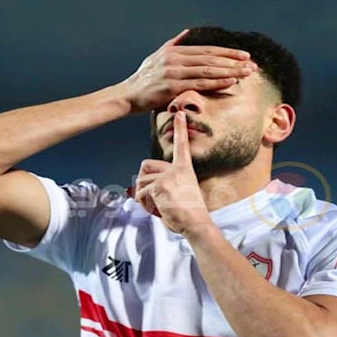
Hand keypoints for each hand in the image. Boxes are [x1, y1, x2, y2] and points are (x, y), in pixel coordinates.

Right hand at [118, 29, 256, 114]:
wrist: (127, 95)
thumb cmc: (142, 79)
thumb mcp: (156, 56)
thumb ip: (173, 43)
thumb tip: (186, 31)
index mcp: (175, 52)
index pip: (207, 50)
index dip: (227, 52)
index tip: (244, 55)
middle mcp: (175, 59)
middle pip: (211, 59)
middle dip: (234, 62)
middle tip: (252, 65)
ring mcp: (174, 72)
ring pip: (208, 70)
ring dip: (229, 71)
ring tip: (246, 73)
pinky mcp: (172, 87)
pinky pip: (199, 84)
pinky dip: (217, 82)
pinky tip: (230, 82)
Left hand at [134, 112, 213, 234]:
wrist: (196, 223)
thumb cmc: (189, 212)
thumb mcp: (182, 191)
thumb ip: (168, 182)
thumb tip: (147, 186)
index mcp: (184, 169)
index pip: (181, 145)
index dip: (180, 129)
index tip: (180, 113)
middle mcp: (176, 169)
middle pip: (145, 165)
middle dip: (142, 180)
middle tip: (154, 195)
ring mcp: (167, 177)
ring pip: (140, 182)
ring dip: (144, 197)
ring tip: (160, 206)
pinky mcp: (160, 186)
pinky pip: (140, 194)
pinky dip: (144, 204)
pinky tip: (158, 209)